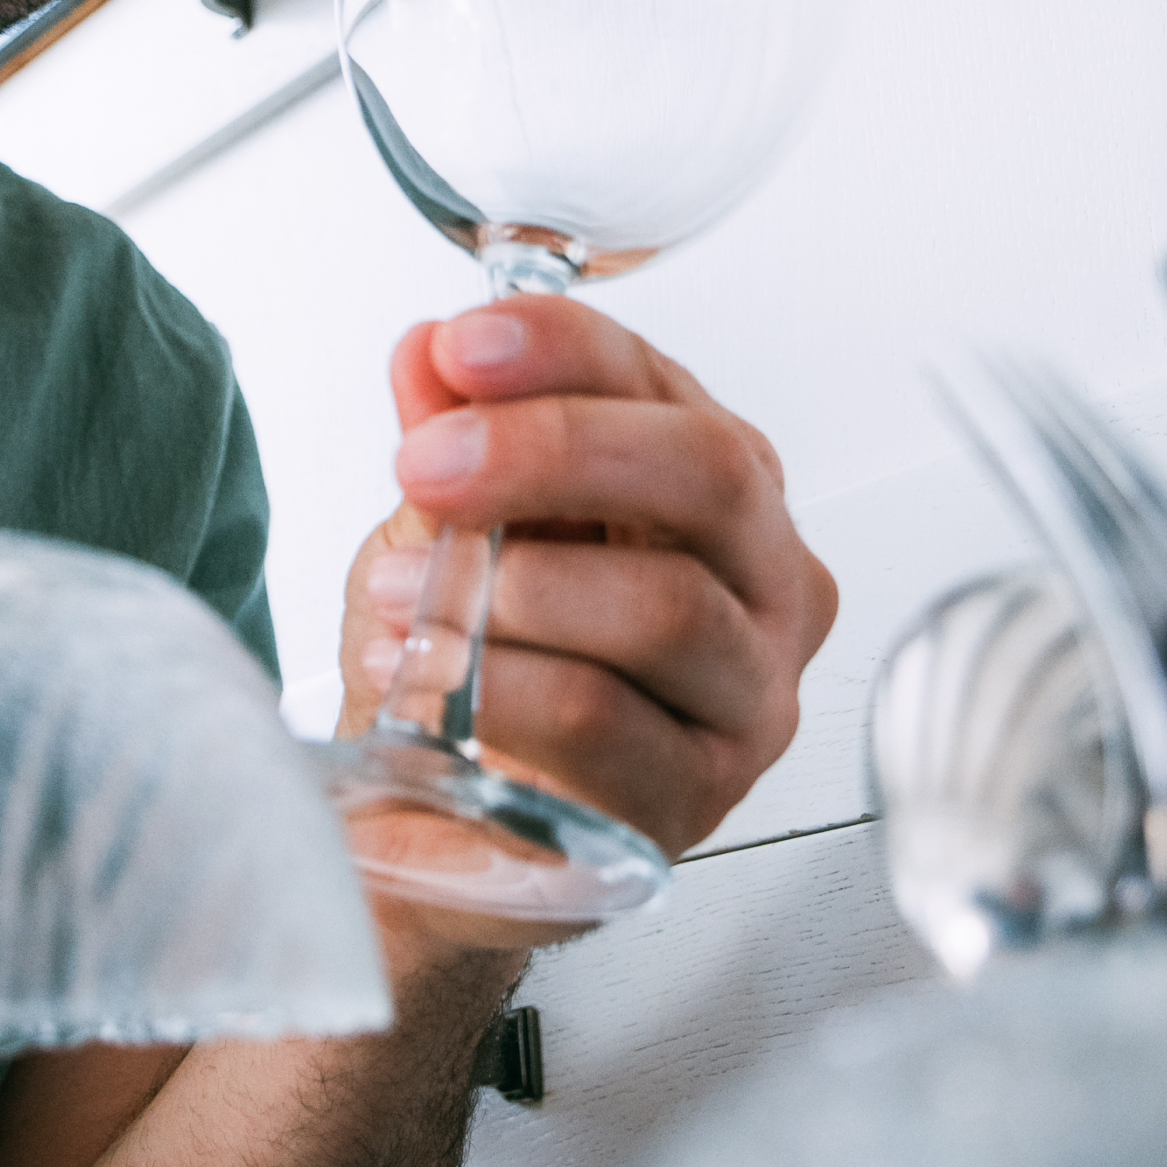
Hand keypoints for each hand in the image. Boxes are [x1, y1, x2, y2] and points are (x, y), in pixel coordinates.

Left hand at [341, 298, 838, 944]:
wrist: (444, 822)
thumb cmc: (475, 660)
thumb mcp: (448, 525)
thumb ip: (451, 434)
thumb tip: (430, 351)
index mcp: (720, 489)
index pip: (667, 386)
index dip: (566, 348)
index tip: (462, 345)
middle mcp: (768, 583)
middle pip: (708, 476)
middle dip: (554, 449)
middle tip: (428, 462)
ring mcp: (748, 695)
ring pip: (667, 606)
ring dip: (512, 587)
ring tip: (398, 594)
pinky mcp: (697, 796)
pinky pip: (608, 722)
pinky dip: (500, 687)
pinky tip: (423, 679)